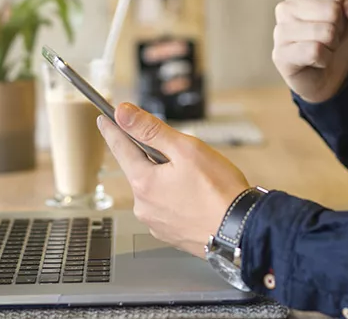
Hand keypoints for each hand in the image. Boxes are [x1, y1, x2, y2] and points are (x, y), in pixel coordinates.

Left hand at [97, 102, 250, 257]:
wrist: (243, 230)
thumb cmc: (220, 192)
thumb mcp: (186, 149)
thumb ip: (151, 130)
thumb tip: (123, 114)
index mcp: (143, 182)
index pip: (120, 148)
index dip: (112, 130)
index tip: (104, 119)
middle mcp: (144, 206)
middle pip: (139, 169)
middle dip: (153, 157)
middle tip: (180, 153)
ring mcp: (156, 223)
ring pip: (154, 189)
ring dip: (166, 179)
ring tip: (196, 179)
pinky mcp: (170, 234)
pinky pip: (166, 207)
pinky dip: (176, 198)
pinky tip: (196, 197)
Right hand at [272, 0, 347, 102]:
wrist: (329, 76)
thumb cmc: (338, 40)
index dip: (345, 9)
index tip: (335, 22)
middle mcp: (285, 7)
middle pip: (332, 10)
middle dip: (339, 29)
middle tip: (328, 39)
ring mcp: (280, 32)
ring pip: (325, 32)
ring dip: (332, 45)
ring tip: (322, 49)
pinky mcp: (280, 55)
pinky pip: (315, 51)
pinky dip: (325, 59)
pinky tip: (316, 62)